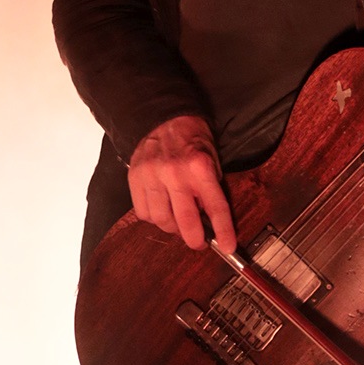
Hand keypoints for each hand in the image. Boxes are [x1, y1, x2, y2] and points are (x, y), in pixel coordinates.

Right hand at [127, 113, 236, 250]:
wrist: (164, 117)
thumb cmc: (192, 138)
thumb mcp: (211, 158)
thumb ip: (210, 187)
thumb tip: (209, 220)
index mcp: (200, 167)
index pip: (215, 207)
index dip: (223, 231)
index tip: (228, 247)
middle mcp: (175, 173)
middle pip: (185, 221)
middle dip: (194, 239)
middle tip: (198, 241)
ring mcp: (152, 177)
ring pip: (162, 220)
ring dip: (172, 227)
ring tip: (178, 220)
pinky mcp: (135, 178)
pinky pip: (143, 213)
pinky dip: (153, 217)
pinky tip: (161, 208)